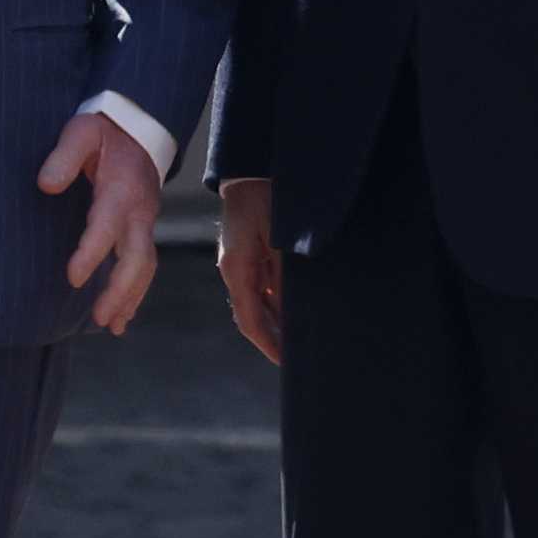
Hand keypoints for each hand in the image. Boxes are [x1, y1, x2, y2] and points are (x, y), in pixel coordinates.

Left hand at [39, 111, 161, 334]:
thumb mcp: (82, 131)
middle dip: (121, 289)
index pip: (107, 225)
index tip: (73, 277)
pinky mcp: (142, 229)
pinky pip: (144, 265)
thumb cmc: (104, 131)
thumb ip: (64, 155)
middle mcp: (140, 210)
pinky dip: (135, 292)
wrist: (138, 128)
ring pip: (145, 266)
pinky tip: (121, 315)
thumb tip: (45, 185)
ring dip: (130, 297)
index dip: (91, 253)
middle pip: (138, 257)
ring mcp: (144, 222)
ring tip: (112, 326)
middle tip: (99, 317)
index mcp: (122, 188)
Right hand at [216, 177, 282, 364]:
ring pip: (259, 306)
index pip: (249, 320)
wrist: (250, 173)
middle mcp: (236, 272)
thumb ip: (286, 276)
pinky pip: (263, 290)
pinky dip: (279, 307)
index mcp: (237, 269)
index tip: (286, 364)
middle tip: (299, 361)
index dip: (268, 345)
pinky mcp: (250, 258)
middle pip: (253, 318)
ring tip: (301, 343)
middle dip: (275, 340)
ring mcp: (242, 266)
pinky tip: (296, 315)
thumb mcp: (280, 238)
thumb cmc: (267, 199)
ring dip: (278, 325)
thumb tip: (294, 310)